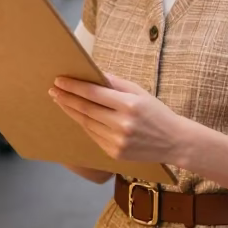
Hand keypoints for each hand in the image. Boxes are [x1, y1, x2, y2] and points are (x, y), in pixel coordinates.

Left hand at [49, 73, 185, 164]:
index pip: (94, 94)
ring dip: (71, 112)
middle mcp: (122, 124)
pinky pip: (93, 136)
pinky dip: (83, 124)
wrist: (174, 141)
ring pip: (86, 124)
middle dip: (66, 98)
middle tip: (53, 90)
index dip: (74, 87)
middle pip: (86, 109)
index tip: (59, 81)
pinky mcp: (114, 153)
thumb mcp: (140, 92)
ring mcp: (117, 141)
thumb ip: (116, 83)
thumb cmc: (156, 112)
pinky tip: (77, 116)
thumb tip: (93, 74)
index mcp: (129, 105)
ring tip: (60, 101)